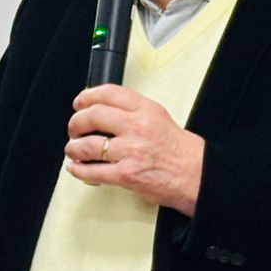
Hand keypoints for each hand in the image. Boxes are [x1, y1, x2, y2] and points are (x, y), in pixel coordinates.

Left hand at [64, 84, 204, 216]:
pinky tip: (76, 168)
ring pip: (87, 146)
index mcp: (146, 110)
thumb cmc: (182, 153)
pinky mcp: (126, 175)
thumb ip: (135, 113)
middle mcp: (137, 127)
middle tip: (74, 129)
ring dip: (73, 148)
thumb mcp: (161, 119)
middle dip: (76, 123)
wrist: (198, 177)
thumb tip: (106, 112)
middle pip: (92, 116)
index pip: (108, 94)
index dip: (87, 96)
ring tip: (73, 150)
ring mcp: (130, 151)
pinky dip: (79, 171)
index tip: (80, 102)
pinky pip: (93, 171)